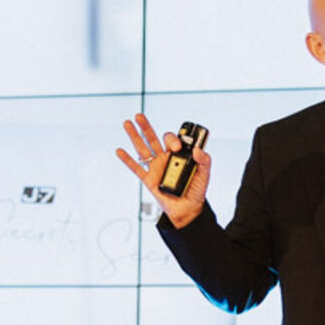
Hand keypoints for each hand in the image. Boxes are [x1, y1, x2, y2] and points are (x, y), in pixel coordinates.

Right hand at [116, 113, 209, 227]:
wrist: (188, 209)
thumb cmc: (196, 191)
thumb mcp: (205, 174)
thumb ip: (204, 161)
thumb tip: (197, 150)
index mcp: (177, 155)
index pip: (171, 140)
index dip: (172, 140)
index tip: (176, 148)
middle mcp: (164, 159)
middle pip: (153, 138)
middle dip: (146, 127)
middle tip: (139, 116)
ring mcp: (155, 168)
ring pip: (142, 149)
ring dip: (134, 136)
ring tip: (127, 123)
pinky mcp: (149, 180)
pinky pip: (136, 168)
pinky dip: (127, 160)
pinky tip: (120, 151)